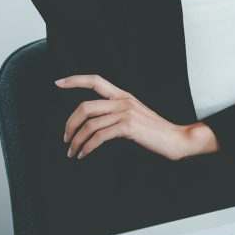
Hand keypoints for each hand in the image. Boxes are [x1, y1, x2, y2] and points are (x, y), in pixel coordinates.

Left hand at [56, 74, 217, 161]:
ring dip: (76, 141)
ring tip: (72, 152)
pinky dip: (87, 147)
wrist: (176, 139)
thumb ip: (116, 114)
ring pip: (90, 124)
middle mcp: (123, 101)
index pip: (95, 80)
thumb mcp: (134, 116)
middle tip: (65, 138)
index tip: (57, 83)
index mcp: (124, 95)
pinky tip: (83, 155)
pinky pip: (99, 137)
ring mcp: (126, 113)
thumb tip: (94, 124)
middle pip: (85, 106)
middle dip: (70, 124)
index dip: (75, 80)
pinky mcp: (128, 127)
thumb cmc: (155, 132)